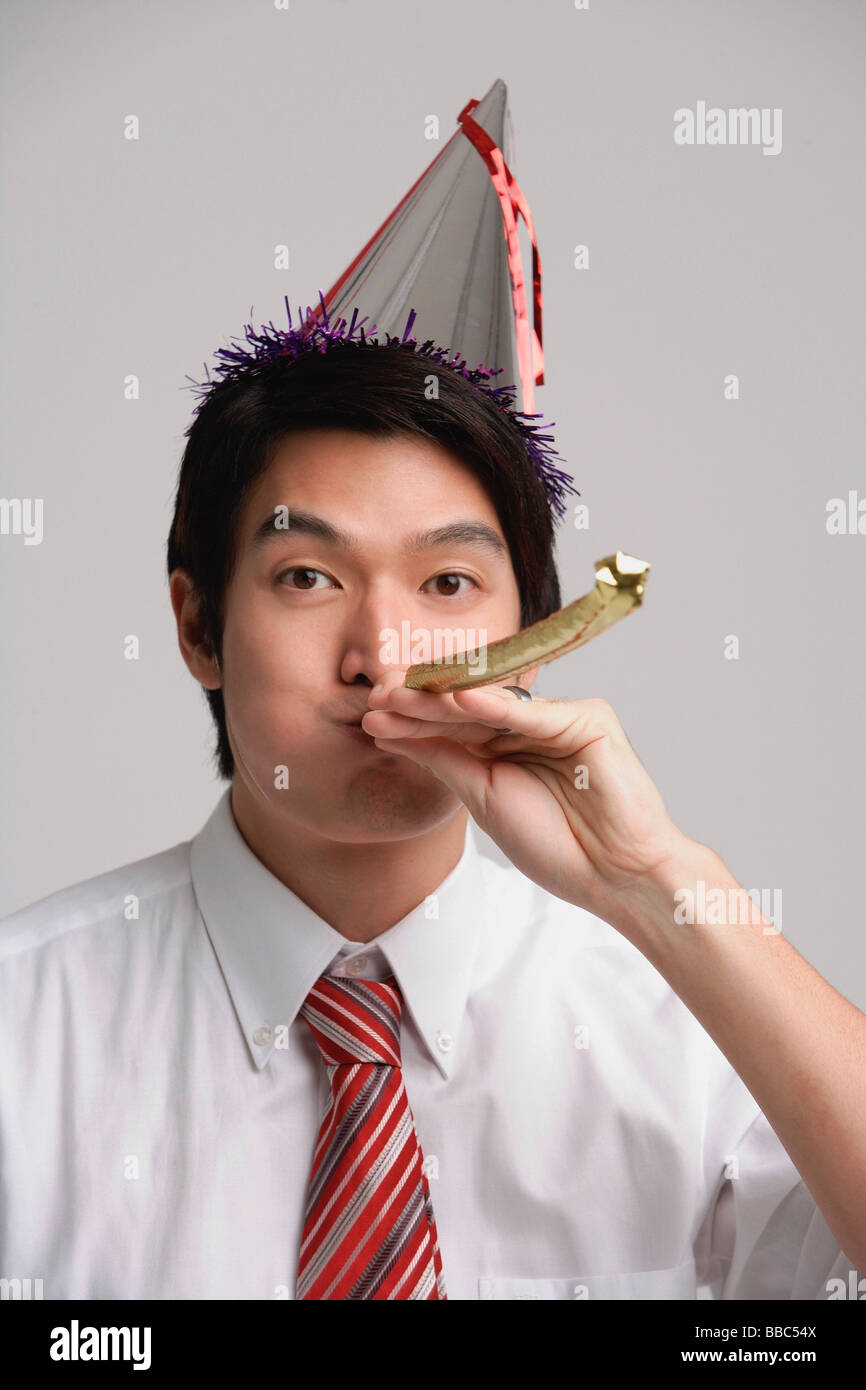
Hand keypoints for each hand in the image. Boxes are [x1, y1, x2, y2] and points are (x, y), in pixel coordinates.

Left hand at [361, 675, 692, 921]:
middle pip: (469, 709)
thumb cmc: (557, 847)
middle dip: (421, 703)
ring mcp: (563, 718)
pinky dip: (498, 707)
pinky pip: (534, 713)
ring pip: (494, 705)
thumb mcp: (483, 799)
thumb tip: (390, 730)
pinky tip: (458, 699)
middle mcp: (534, 725)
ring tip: (400, 695)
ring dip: (445, 700)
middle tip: (375, 695)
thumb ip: (445, 760)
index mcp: (510, 745)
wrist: (615, 877)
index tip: (368, 718)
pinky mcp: (590, 719)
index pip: (454, 725)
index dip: (413, 720)